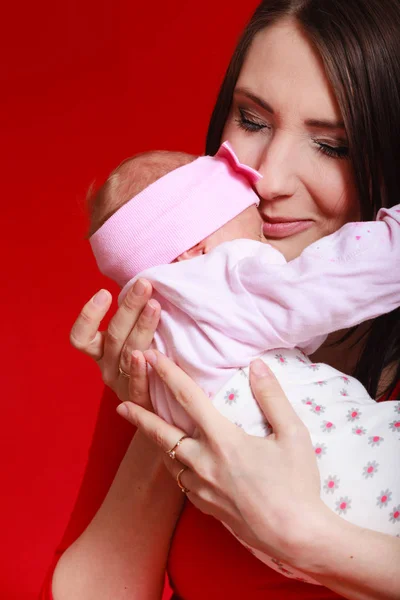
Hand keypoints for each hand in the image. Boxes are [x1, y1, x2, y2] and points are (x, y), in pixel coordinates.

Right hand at [69, 280, 160, 403]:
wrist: (164, 407)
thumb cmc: (152, 359)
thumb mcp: (140, 334)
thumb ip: (143, 309)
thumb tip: (169, 269)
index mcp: (101, 351)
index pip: (81, 337)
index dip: (88, 316)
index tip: (104, 293)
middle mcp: (107, 367)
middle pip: (112, 337)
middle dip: (129, 307)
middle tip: (144, 285)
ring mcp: (122, 386)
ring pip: (128, 355)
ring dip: (141, 329)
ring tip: (154, 306)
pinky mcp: (140, 402)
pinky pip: (138, 386)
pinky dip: (141, 370)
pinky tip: (148, 355)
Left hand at [116, 350, 325, 565]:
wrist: (295, 536)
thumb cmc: (297, 483)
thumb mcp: (293, 434)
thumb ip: (272, 397)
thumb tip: (258, 366)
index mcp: (222, 440)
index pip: (188, 398)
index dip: (168, 374)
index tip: (151, 356)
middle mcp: (204, 462)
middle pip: (161, 434)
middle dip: (139, 415)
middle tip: (121, 402)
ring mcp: (201, 487)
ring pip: (167, 459)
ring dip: (153, 441)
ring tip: (142, 430)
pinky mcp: (205, 506)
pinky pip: (180, 481)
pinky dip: (172, 465)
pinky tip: (175, 462)